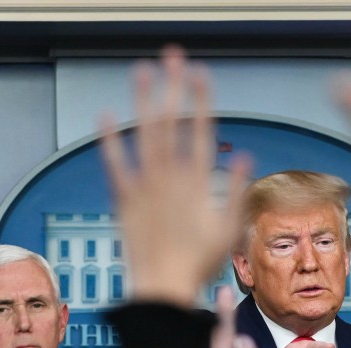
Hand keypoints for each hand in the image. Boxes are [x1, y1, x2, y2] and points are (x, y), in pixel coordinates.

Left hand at [101, 46, 250, 306]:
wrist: (163, 287)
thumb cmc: (199, 264)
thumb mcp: (230, 229)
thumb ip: (236, 190)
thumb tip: (245, 158)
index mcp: (199, 183)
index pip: (202, 130)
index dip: (201, 99)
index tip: (200, 74)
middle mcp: (171, 178)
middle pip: (172, 122)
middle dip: (172, 86)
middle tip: (172, 57)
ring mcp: (146, 187)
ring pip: (145, 135)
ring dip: (143, 101)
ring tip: (142, 71)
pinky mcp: (125, 200)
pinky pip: (115, 165)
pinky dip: (110, 140)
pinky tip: (105, 116)